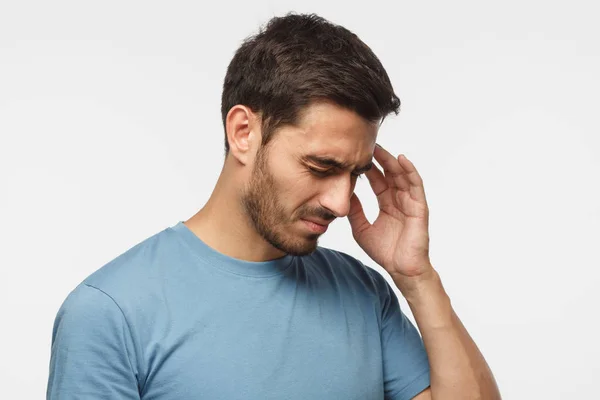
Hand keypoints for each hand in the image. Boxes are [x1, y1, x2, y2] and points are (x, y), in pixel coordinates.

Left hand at [347, 144, 432, 283]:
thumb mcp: (362, 228)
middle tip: (367, 145)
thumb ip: (355, 212)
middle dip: (379, 159)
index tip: (356, 156)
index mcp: (387, 204)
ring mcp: (410, 203)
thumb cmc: (386, 252)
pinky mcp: (419, 208)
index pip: (378, 181)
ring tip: (380, 149)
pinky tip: (401, 160)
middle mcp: (399, 200)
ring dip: (392, 161)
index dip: (369, 168)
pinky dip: (410, 172)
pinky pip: (416, 186)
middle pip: (390, 174)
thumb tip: (344, 195)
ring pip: (402, 176)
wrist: (401, 269)